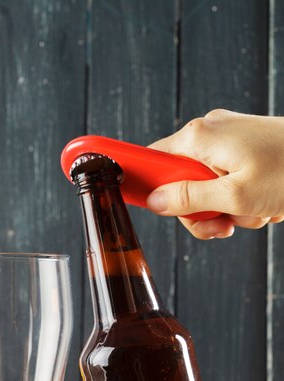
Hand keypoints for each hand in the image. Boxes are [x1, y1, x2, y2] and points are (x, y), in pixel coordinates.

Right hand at [146, 109, 283, 238]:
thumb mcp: (234, 196)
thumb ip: (189, 199)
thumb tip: (154, 201)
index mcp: (199, 138)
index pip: (151, 159)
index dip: (146, 185)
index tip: (143, 203)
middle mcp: (209, 133)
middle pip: (179, 181)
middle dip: (199, 210)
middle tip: (221, 224)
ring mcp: (228, 139)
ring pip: (204, 186)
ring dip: (224, 209)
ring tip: (251, 212)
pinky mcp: (243, 148)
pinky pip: (225, 180)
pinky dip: (239, 198)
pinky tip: (259, 203)